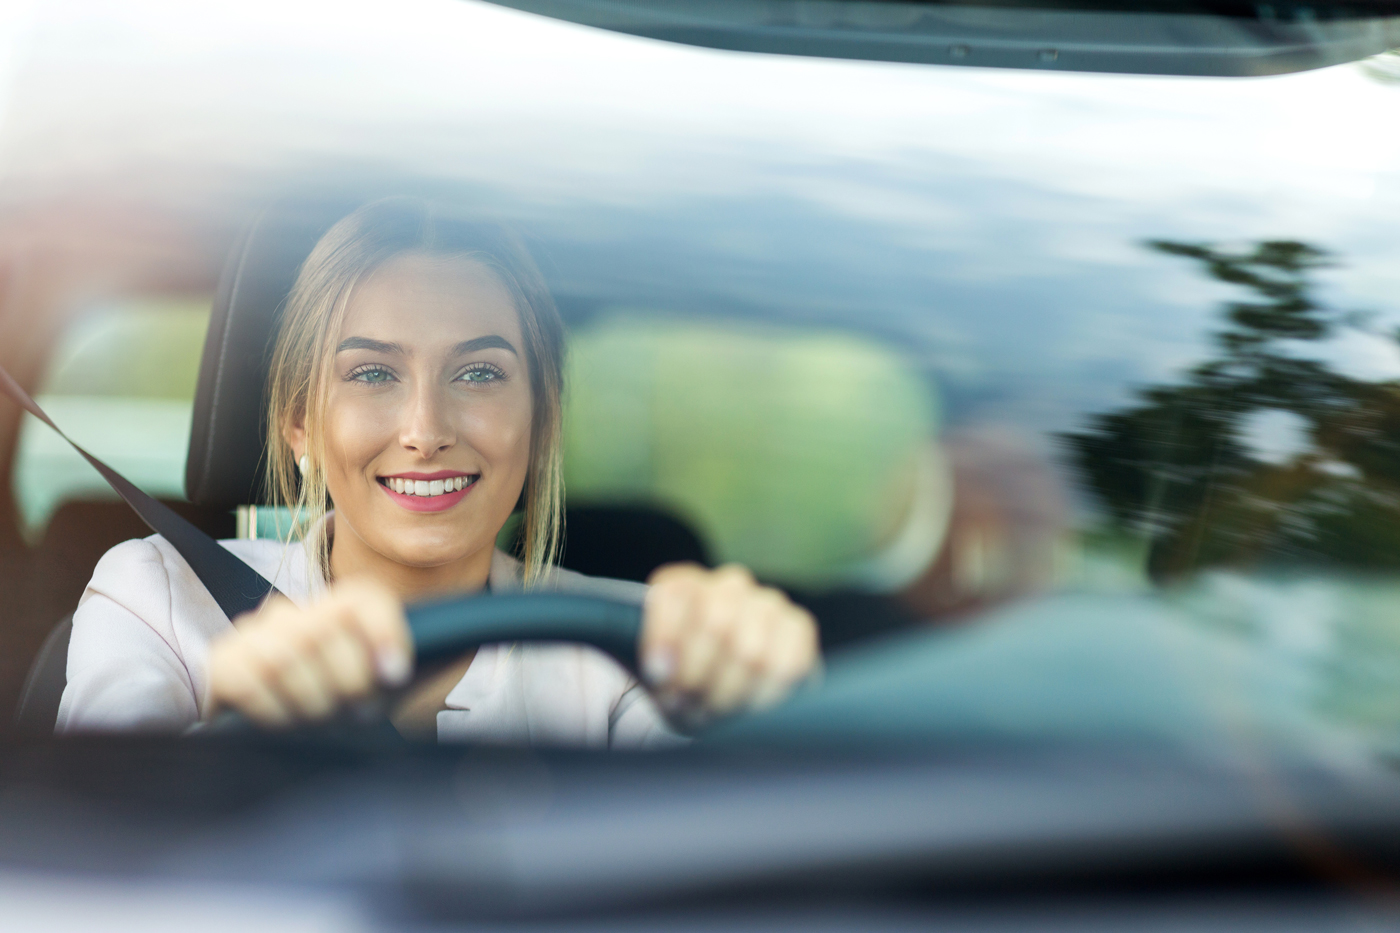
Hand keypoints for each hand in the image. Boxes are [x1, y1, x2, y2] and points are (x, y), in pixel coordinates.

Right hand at [206, 578, 412, 726]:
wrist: (260, 728)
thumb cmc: (333, 708)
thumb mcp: (379, 691)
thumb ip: (414, 667)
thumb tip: (460, 644)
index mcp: (339, 612)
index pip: (364, 599)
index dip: (384, 632)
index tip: (395, 676)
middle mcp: (296, 613)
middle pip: (324, 629)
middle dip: (344, 682)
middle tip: (351, 713)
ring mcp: (255, 635)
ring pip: (286, 655)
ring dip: (309, 701)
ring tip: (317, 721)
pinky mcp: (223, 663)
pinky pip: (249, 681)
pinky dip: (272, 711)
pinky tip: (282, 723)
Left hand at [640, 563, 819, 731]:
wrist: (725, 694)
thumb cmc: (685, 681)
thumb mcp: (658, 677)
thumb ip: (656, 668)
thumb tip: (663, 669)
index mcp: (683, 586)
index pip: (673, 596)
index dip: (665, 638)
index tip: (659, 675)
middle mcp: (727, 585)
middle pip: (716, 623)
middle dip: (701, 676)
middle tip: (690, 703)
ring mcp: (767, 602)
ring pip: (752, 651)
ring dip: (731, 692)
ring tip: (717, 709)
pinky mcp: (799, 626)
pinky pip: (788, 664)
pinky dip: (766, 695)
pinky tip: (751, 706)